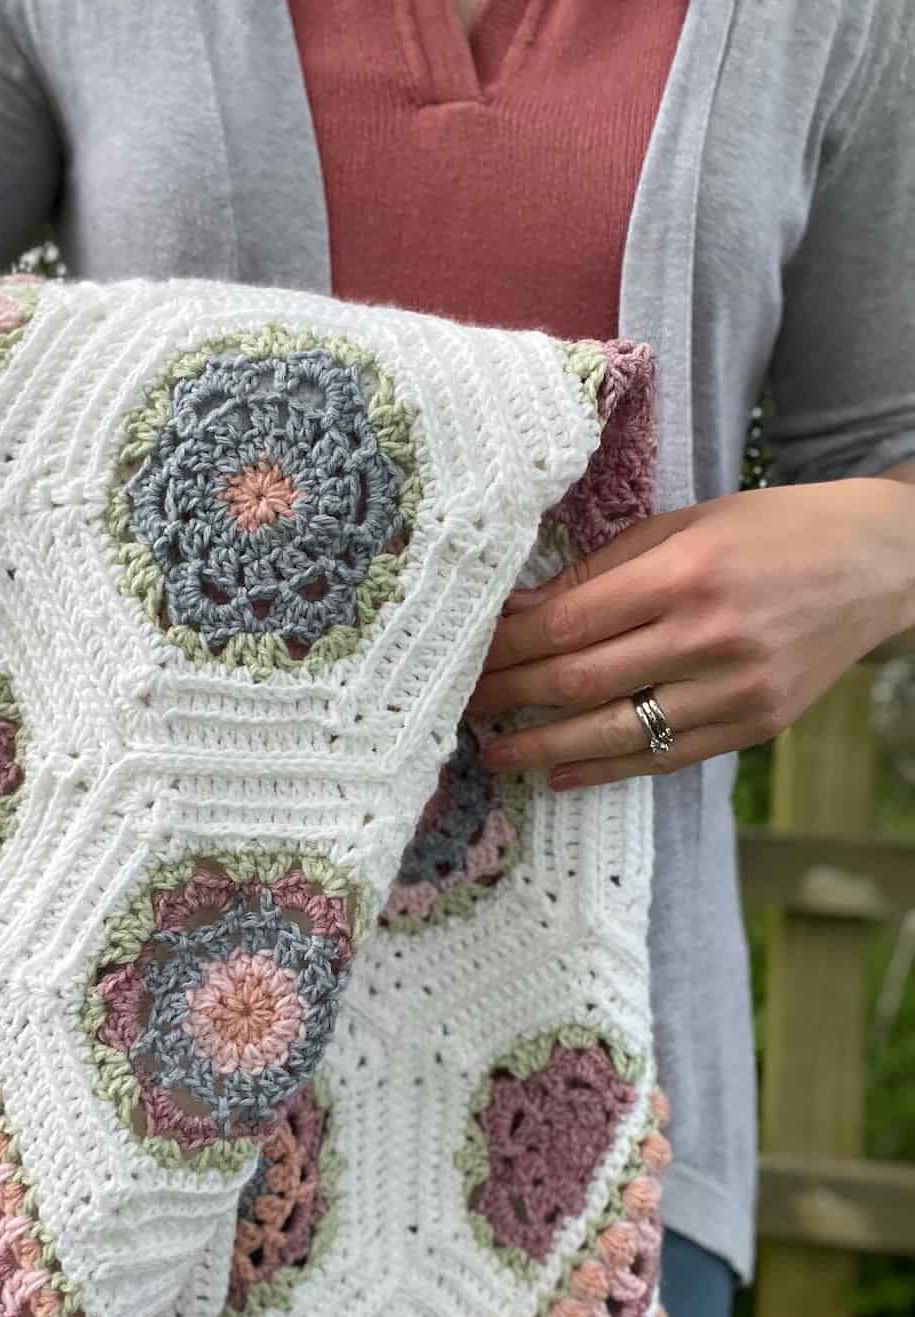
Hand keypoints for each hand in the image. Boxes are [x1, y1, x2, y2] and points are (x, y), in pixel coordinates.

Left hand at [471, 478, 914, 789]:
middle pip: (580, 679)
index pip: (568, 622)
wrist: (879, 564)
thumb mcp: (686, 524)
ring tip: (495, 753)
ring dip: (544, 746)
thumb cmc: (774, 531)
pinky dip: (606, 770)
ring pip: (616, 730)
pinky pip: (665, 758)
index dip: (508, 646)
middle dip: (510, 696)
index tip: (468, 655)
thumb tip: (521, 609)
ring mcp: (736, 688)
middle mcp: (709, 635)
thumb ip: (604, 568)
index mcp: (686, 572)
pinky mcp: (756, 726)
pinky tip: (561, 773)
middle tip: (461, 708)